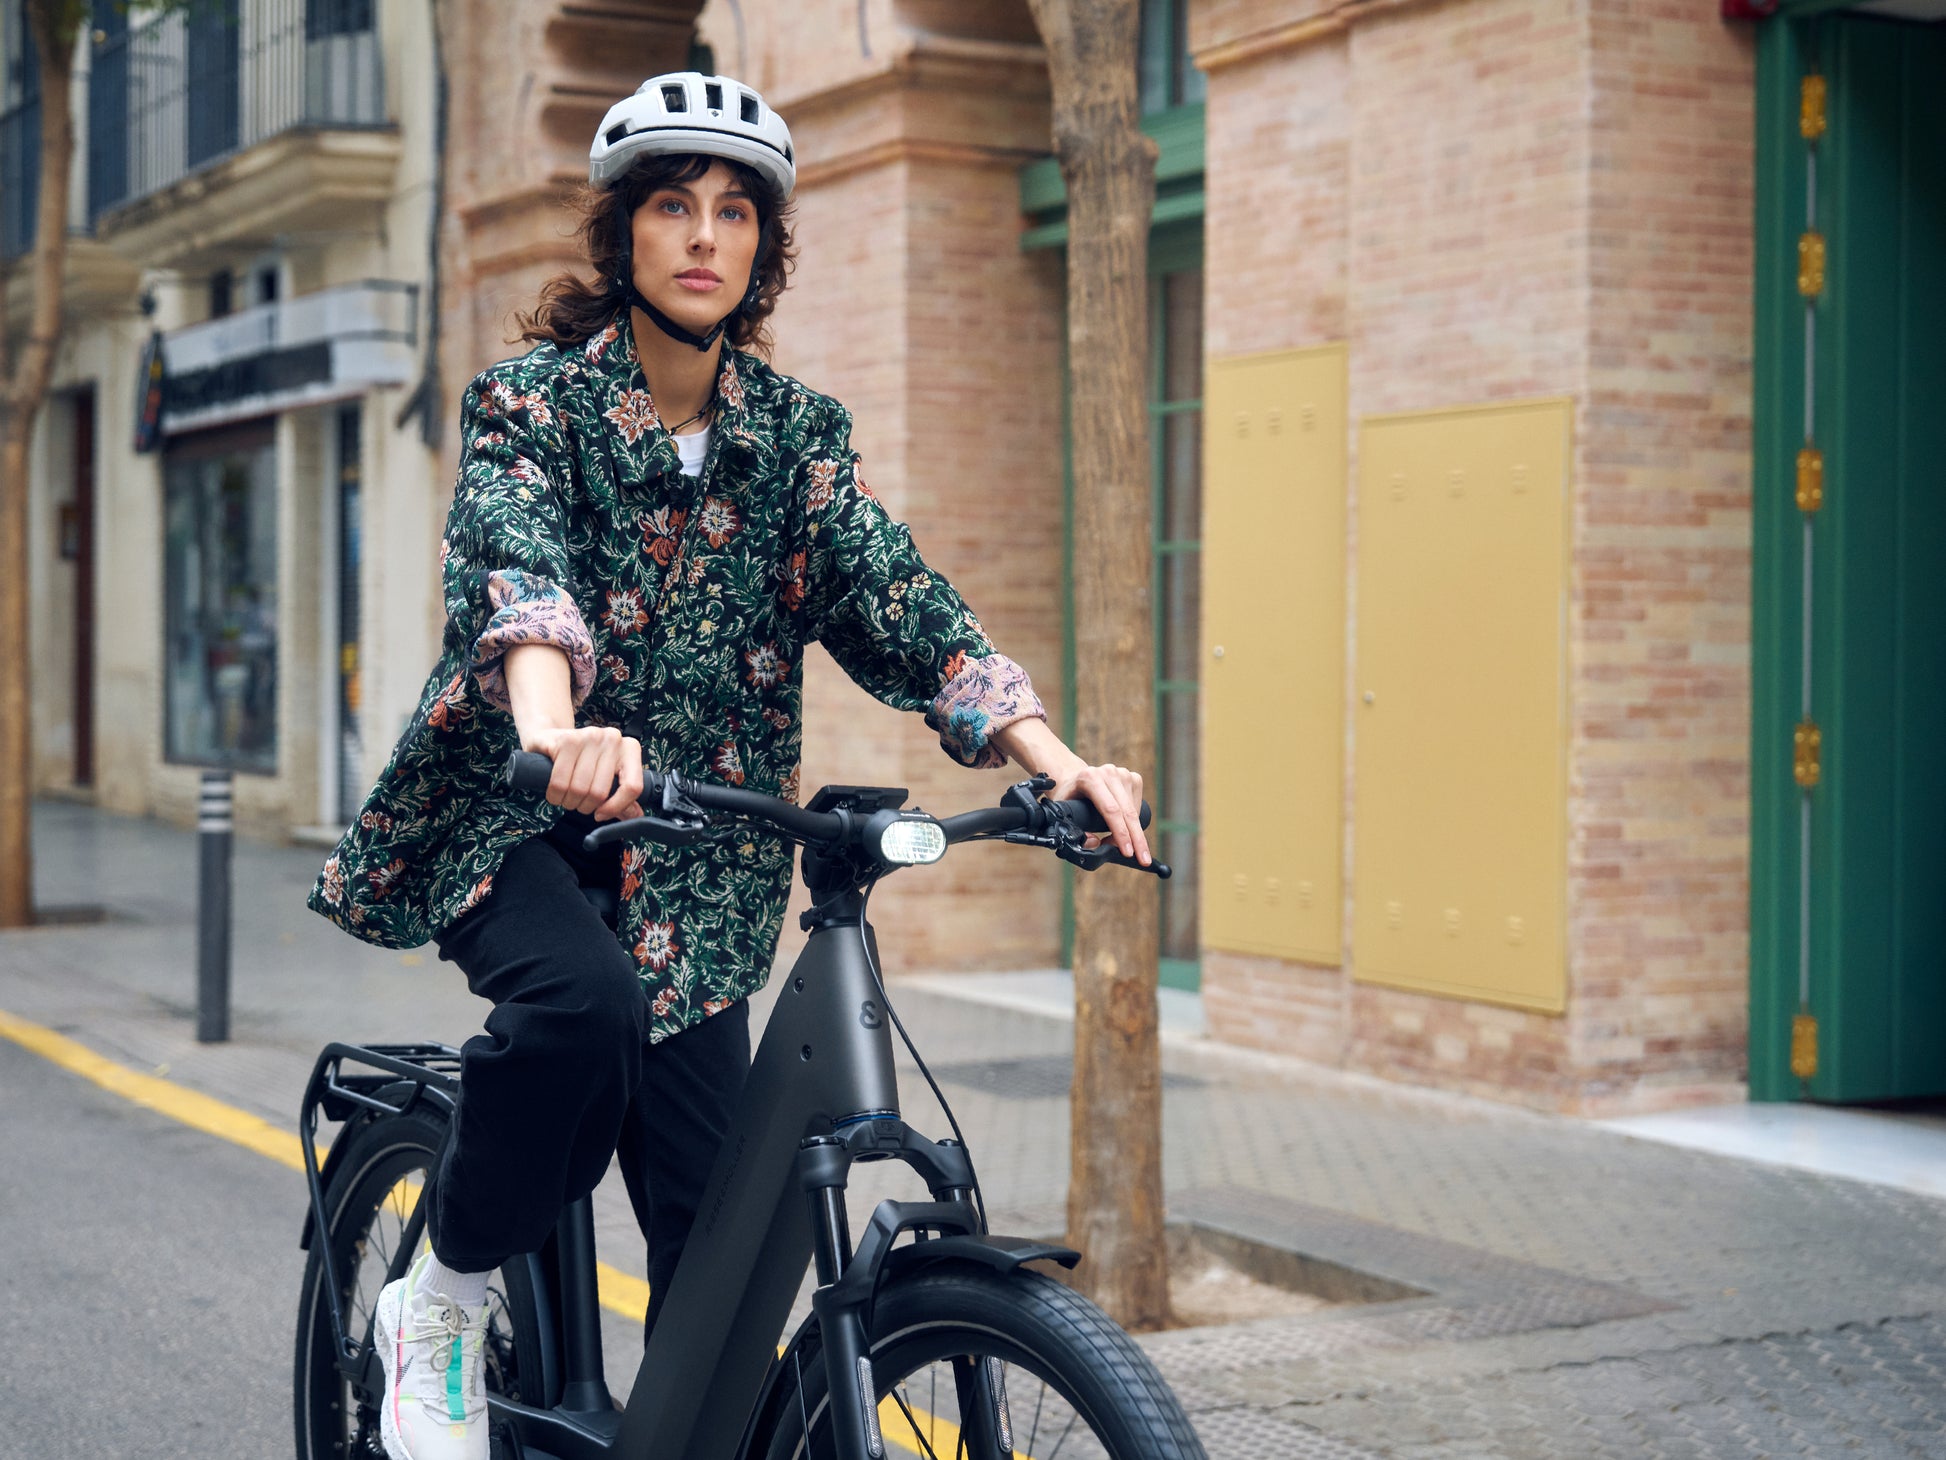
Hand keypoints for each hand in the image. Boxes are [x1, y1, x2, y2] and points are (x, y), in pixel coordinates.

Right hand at [522, 724, 644, 821]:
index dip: (616, 807)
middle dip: (585, 807)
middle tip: (578, 803)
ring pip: (579, 789)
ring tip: (567, 796)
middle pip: (600, 792)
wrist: (551, 740)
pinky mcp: (566, 740)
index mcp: (629, 749)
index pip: (632, 787)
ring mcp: (589, 737)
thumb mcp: (605, 776)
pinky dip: (554, 795)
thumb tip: (635, 815)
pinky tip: (555, 793)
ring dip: (569, 802)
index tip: (601, 814)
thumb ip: (621, 796)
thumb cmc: (581, 760)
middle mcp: (612, 739)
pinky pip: (560, 782)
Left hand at [1045, 757, 1150, 866]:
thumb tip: (1095, 843)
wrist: (1074, 779)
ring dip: (1133, 833)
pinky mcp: (1132, 777)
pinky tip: (1126, 828)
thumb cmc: (1069, 798)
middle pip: (1127, 812)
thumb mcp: (1064, 814)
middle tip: (1144, 859)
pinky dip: (1135, 822)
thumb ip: (1076, 831)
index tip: (1128, 852)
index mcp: (1090, 778)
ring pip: (1135, 811)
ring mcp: (1122, 773)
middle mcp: (1108, 773)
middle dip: (1137, 839)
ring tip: (1123, 847)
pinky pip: (1138, 805)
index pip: (1111, 810)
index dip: (1121, 833)